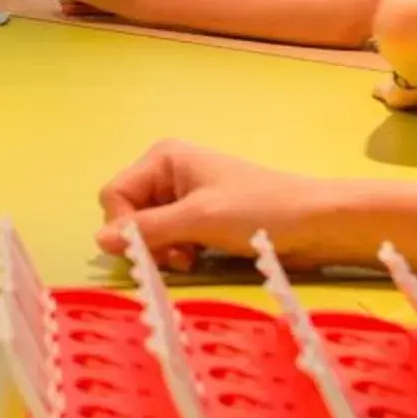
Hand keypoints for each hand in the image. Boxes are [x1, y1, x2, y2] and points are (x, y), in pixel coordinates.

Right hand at [95, 139, 341, 273]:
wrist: (317, 224)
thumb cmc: (260, 211)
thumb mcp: (199, 219)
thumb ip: (148, 229)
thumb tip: (99, 241)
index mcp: (164, 158)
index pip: (115, 194)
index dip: (123, 226)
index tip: (146, 252)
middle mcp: (168, 173)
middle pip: (128, 213)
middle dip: (146, 240)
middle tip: (176, 258)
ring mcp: (184, 196)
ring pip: (147, 229)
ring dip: (163, 250)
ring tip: (190, 259)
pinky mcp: (200, 218)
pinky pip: (168, 237)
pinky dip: (176, 252)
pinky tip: (197, 258)